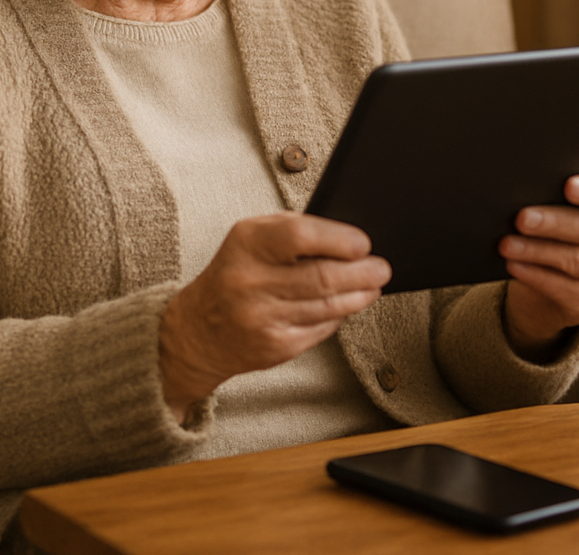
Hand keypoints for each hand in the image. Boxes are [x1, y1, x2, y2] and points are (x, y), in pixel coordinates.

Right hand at [159, 213, 389, 421]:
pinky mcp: (274, 346)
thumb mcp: (251, 239)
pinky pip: (321, 328)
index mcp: (246, 244)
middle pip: (323, 276)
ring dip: (359, 295)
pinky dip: (339, 316)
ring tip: (373, 285)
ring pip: (328, 305)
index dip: (340, 240)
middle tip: (382, 268)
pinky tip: (347, 306)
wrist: (196, 331)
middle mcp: (250, 281)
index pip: (301, 236)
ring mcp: (261, 318)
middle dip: (362, 272)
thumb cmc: (235, 273)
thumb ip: (295, 231)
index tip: (363, 244)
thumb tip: (348, 239)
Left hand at [499, 149, 578, 360]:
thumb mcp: (578, 205)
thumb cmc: (566, 232)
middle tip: (521, 216)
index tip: (569, 185)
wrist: (559, 289)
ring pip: (576, 261)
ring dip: (538, 250)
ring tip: (507, 242)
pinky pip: (562, 289)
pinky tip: (513, 264)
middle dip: (556, 221)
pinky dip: (534, 275)